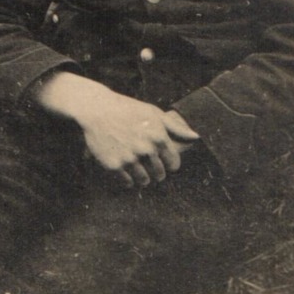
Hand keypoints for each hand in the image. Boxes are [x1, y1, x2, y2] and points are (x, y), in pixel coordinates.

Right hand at [34, 73, 199, 187]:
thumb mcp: (154, 113)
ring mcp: (130, 159)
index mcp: (159, 137)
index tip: (164, 163)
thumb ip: (175, 127)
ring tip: (139, 171)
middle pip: (159, 175)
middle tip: (151, 169)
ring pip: (144, 181)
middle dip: (157, 173)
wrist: (97, 110)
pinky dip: (129, 180)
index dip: (169, 164)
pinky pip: (128, 183)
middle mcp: (146, 150)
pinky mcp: (114, 166)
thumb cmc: (128, 110)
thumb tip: (196, 137)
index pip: (173, 164)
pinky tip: (126, 171)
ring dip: (143, 178)